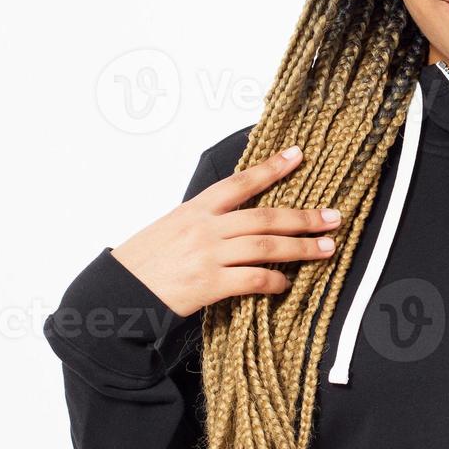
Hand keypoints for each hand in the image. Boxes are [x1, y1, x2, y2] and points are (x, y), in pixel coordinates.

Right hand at [110, 144, 341, 318]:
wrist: (116, 292)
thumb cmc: (142, 262)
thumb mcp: (170, 228)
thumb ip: (203, 221)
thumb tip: (237, 219)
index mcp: (195, 209)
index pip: (240, 182)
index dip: (271, 168)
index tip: (298, 155)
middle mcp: (205, 228)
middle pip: (265, 217)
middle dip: (303, 216)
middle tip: (333, 217)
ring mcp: (208, 256)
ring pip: (266, 246)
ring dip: (301, 248)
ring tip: (326, 249)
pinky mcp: (209, 285)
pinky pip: (253, 280)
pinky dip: (275, 281)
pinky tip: (286, 283)